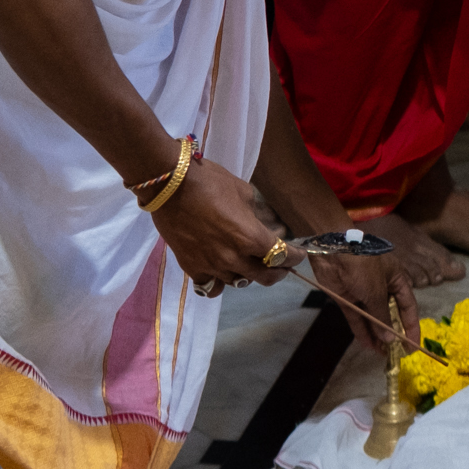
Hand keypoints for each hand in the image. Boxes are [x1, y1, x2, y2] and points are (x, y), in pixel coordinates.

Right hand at [151, 156, 292, 292]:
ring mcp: (212, 266)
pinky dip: (220, 282)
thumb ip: (258, 213)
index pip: (282, 256)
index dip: (296, 257)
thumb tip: (268, 224)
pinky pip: (212, 287)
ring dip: (249, 274)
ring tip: (250, 264)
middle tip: (282, 266)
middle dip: (279, 272)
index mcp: (251, 237)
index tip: (300, 255)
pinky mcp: (192, 268)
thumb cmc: (209, 181)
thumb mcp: (243, 192)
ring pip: (239, 282)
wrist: (169, 185)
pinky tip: (222, 274)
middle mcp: (234, 258)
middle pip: (266, 277)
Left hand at [308, 244, 421, 354]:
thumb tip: (390, 338)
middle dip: (392, 332)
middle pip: (389, 313)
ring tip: (381, 353)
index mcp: (395, 278)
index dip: (411, 325)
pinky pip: (357, 317)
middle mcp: (381, 286)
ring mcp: (362, 292)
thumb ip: (383, 316)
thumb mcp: (377, 292)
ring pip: (372, 317)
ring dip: (376, 334)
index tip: (413, 345)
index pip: (408, 305)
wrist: (333, 250)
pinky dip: (361, 330)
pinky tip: (368, 345)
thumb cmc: (363, 266)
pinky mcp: (347, 297)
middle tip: (395, 353)